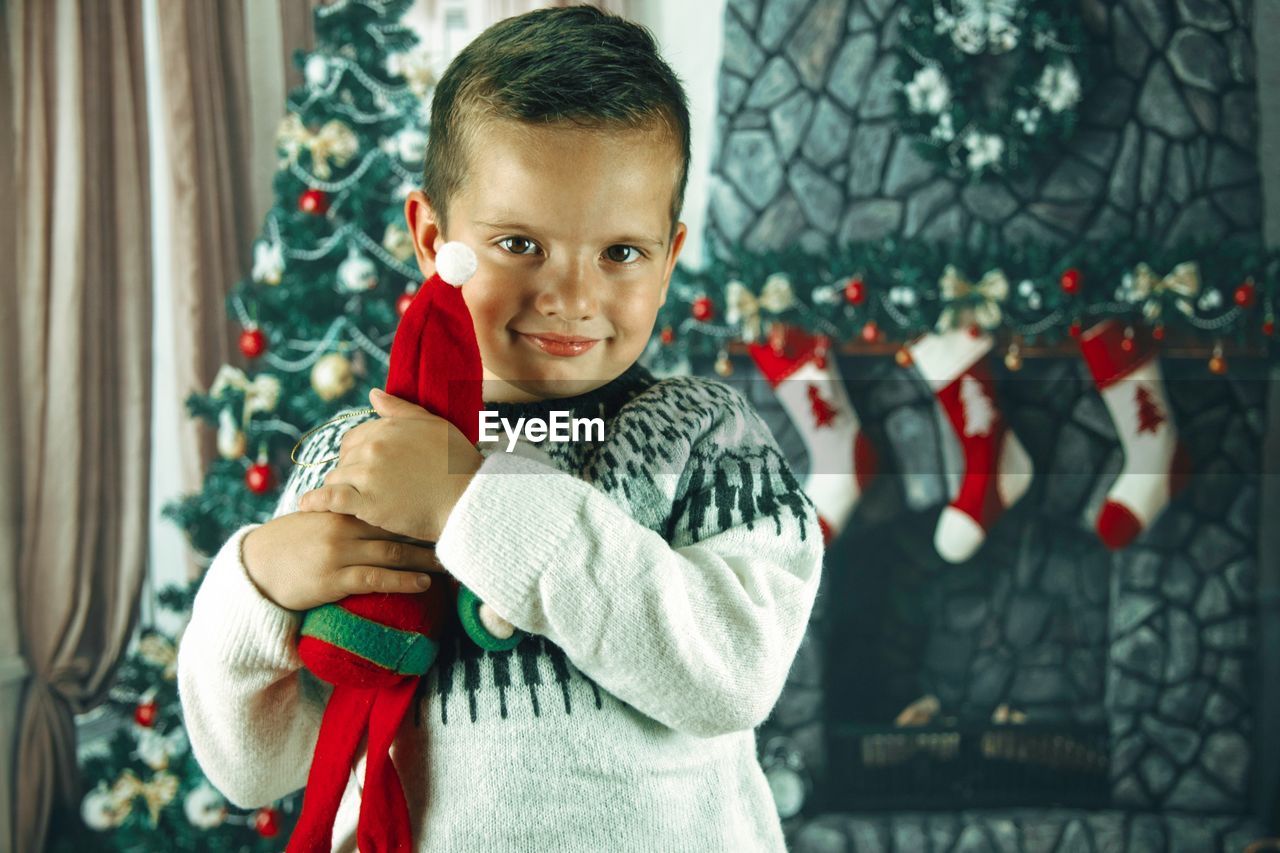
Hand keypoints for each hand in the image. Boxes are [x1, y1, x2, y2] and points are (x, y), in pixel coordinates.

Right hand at [242, 511, 443, 611]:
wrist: (256, 568)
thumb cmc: (293, 541)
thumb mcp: (319, 514)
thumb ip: (348, 506)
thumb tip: (383, 499)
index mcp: (340, 507)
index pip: (386, 498)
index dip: (417, 502)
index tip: (444, 504)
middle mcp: (342, 526)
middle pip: (396, 524)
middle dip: (428, 529)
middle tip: (457, 532)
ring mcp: (338, 553)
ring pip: (392, 552)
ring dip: (424, 558)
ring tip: (449, 562)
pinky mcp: (333, 580)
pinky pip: (375, 579)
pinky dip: (403, 581)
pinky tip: (423, 584)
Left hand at [296, 388, 484, 542]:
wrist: (468, 500)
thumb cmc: (458, 464)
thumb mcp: (434, 425)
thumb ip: (400, 409)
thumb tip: (372, 393)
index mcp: (387, 427)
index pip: (354, 438)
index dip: (357, 454)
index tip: (367, 468)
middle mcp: (373, 447)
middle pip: (343, 459)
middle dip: (350, 472)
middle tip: (365, 488)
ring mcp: (367, 475)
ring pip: (336, 478)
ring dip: (342, 489)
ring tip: (351, 503)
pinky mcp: (365, 503)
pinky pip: (329, 499)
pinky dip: (316, 501)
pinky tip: (307, 505)